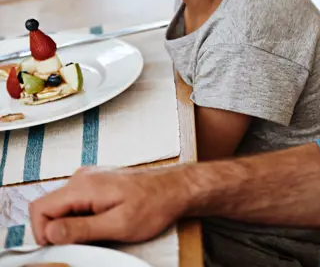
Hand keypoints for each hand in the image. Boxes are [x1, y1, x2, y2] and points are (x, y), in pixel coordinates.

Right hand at [30, 166, 189, 245]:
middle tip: (84, 243)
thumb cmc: (153, 205)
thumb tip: (49, 233)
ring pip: (61, 207)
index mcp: (83, 186)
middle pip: (48, 208)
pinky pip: (75, 204)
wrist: (174, 189)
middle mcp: (82, 178)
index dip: (42, 233)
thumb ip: (80, 229)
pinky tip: (101, 223)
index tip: (61, 247)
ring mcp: (88, 179)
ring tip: (98, 233)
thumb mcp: (117, 225)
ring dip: (70, 225)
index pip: (39, 208)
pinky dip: (80, 218)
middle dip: (57, 230)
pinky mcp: (96, 184)